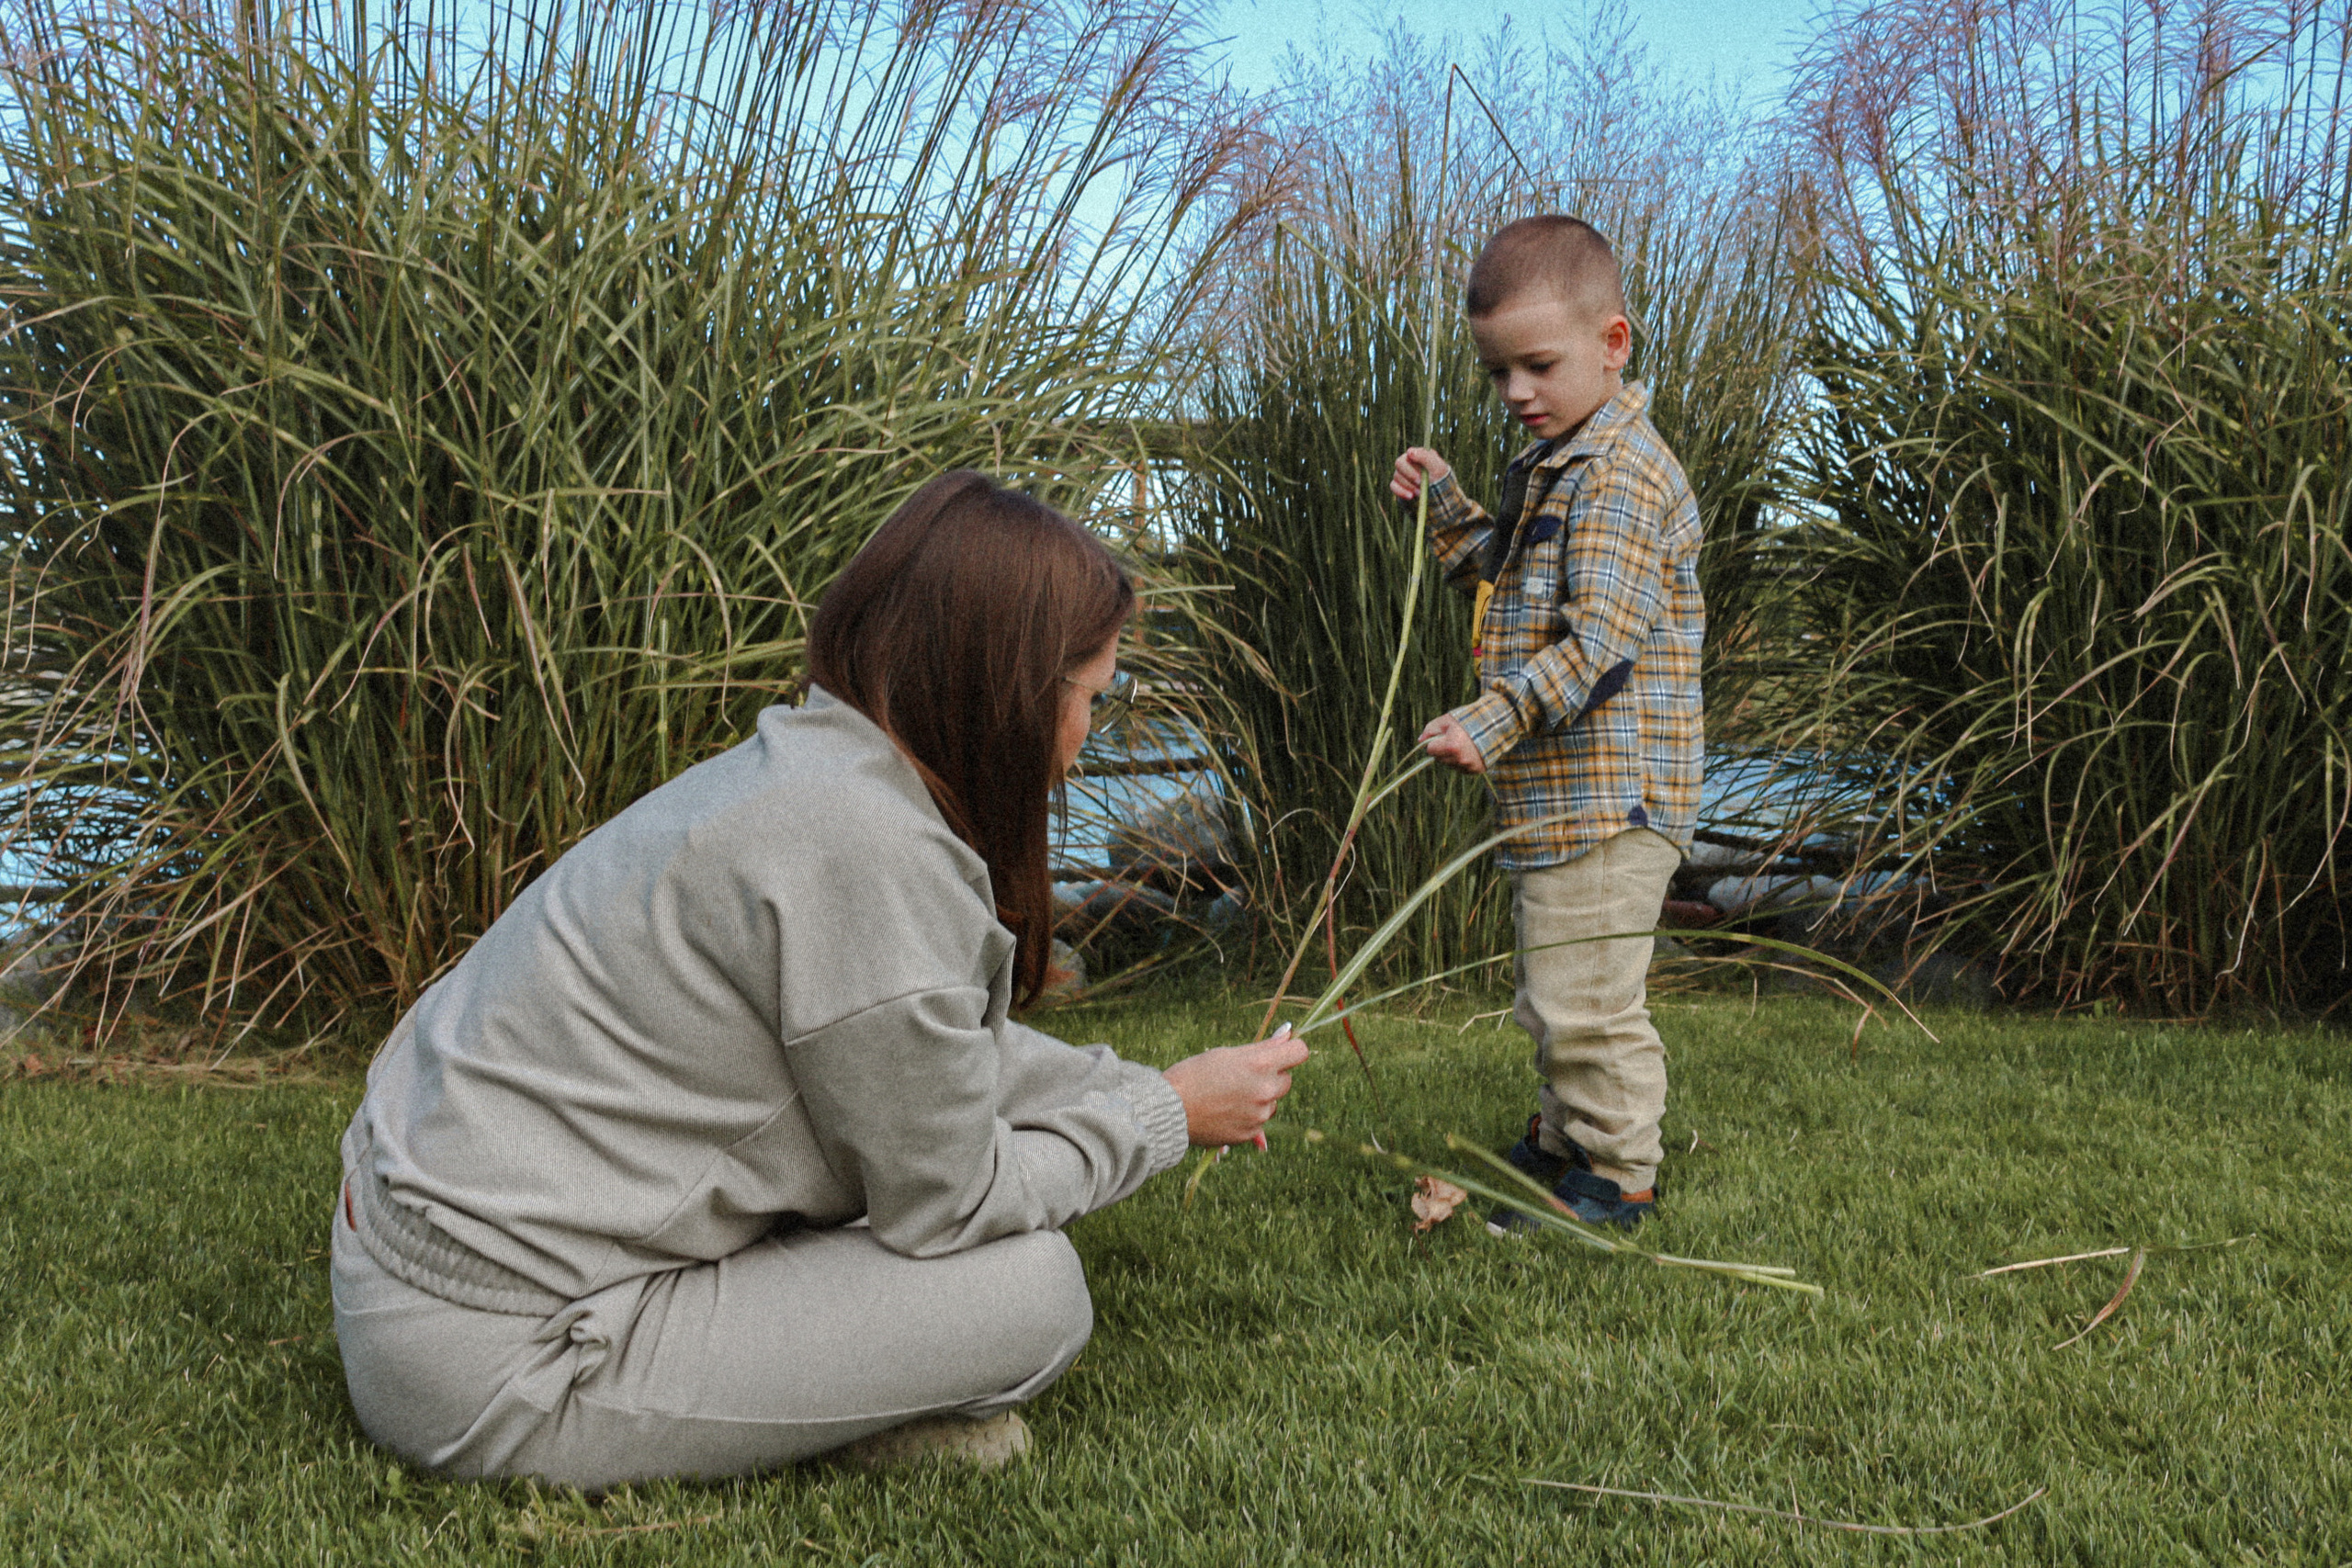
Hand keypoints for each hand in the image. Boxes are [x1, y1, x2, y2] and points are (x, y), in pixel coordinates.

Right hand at [1163, 1027, 1310, 1147]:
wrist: (1170, 1110)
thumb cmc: (1194, 1074)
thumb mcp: (1227, 1054)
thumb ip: (1262, 1047)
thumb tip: (1287, 1035)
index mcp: (1260, 1064)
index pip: (1300, 1051)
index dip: (1291, 1049)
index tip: (1281, 1051)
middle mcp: (1265, 1090)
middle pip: (1286, 1079)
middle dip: (1271, 1076)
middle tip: (1242, 1075)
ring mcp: (1259, 1114)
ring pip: (1272, 1102)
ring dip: (1259, 1098)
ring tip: (1228, 1095)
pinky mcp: (1250, 1133)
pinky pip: (1259, 1122)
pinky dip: (1248, 1116)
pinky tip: (1225, 1111)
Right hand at [1390, 446, 1451, 500]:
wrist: (1437, 495)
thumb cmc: (1438, 478)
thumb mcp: (1437, 467)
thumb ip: (1425, 457)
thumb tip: (1409, 452)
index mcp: (1417, 455)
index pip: (1410, 453)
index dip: (1413, 457)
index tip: (1417, 465)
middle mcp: (1406, 462)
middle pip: (1399, 463)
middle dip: (1410, 474)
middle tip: (1420, 481)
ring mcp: (1400, 474)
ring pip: (1397, 476)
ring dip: (1409, 485)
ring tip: (1421, 492)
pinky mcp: (1397, 485)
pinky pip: (1393, 486)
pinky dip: (1402, 492)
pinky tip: (1411, 496)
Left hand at [1419, 713, 1485, 773]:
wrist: (1494, 725)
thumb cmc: (1467, 720)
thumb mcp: (1446, 720)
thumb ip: (1430, 729)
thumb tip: (1420, 741)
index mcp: (1450, 746)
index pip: (1430, 750)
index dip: (1434, 742)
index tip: (1443, 736)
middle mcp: (1459, 759)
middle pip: (1439, 759)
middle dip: (1442, 750)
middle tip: (1454, 739)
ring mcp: (1469, 766)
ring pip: (1450, 764)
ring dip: (1452, 756)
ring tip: (1464, 744)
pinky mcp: (1476, 770)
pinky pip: (1462, 768)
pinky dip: (1463, 761)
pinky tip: (1470, 751)